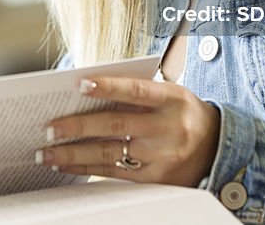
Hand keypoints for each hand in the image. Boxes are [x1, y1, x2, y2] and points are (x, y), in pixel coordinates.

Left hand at [36, 76, 220, 186]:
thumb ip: (137, 91)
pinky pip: (114, 173)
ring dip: (74, 153)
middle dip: (78, 126)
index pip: (135, 90)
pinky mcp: (155, 179)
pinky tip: (66, 164)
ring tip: (47, 152)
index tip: (78, 85)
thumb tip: (87, 92)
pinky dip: (87, 168)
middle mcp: (168, 128)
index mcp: (172, 99)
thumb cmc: (182, 112)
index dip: (107, 87)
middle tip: (49, 128)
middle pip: (116, 126)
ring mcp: (161, 156)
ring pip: (111, 154)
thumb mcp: (170, 94)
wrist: (217, 147)